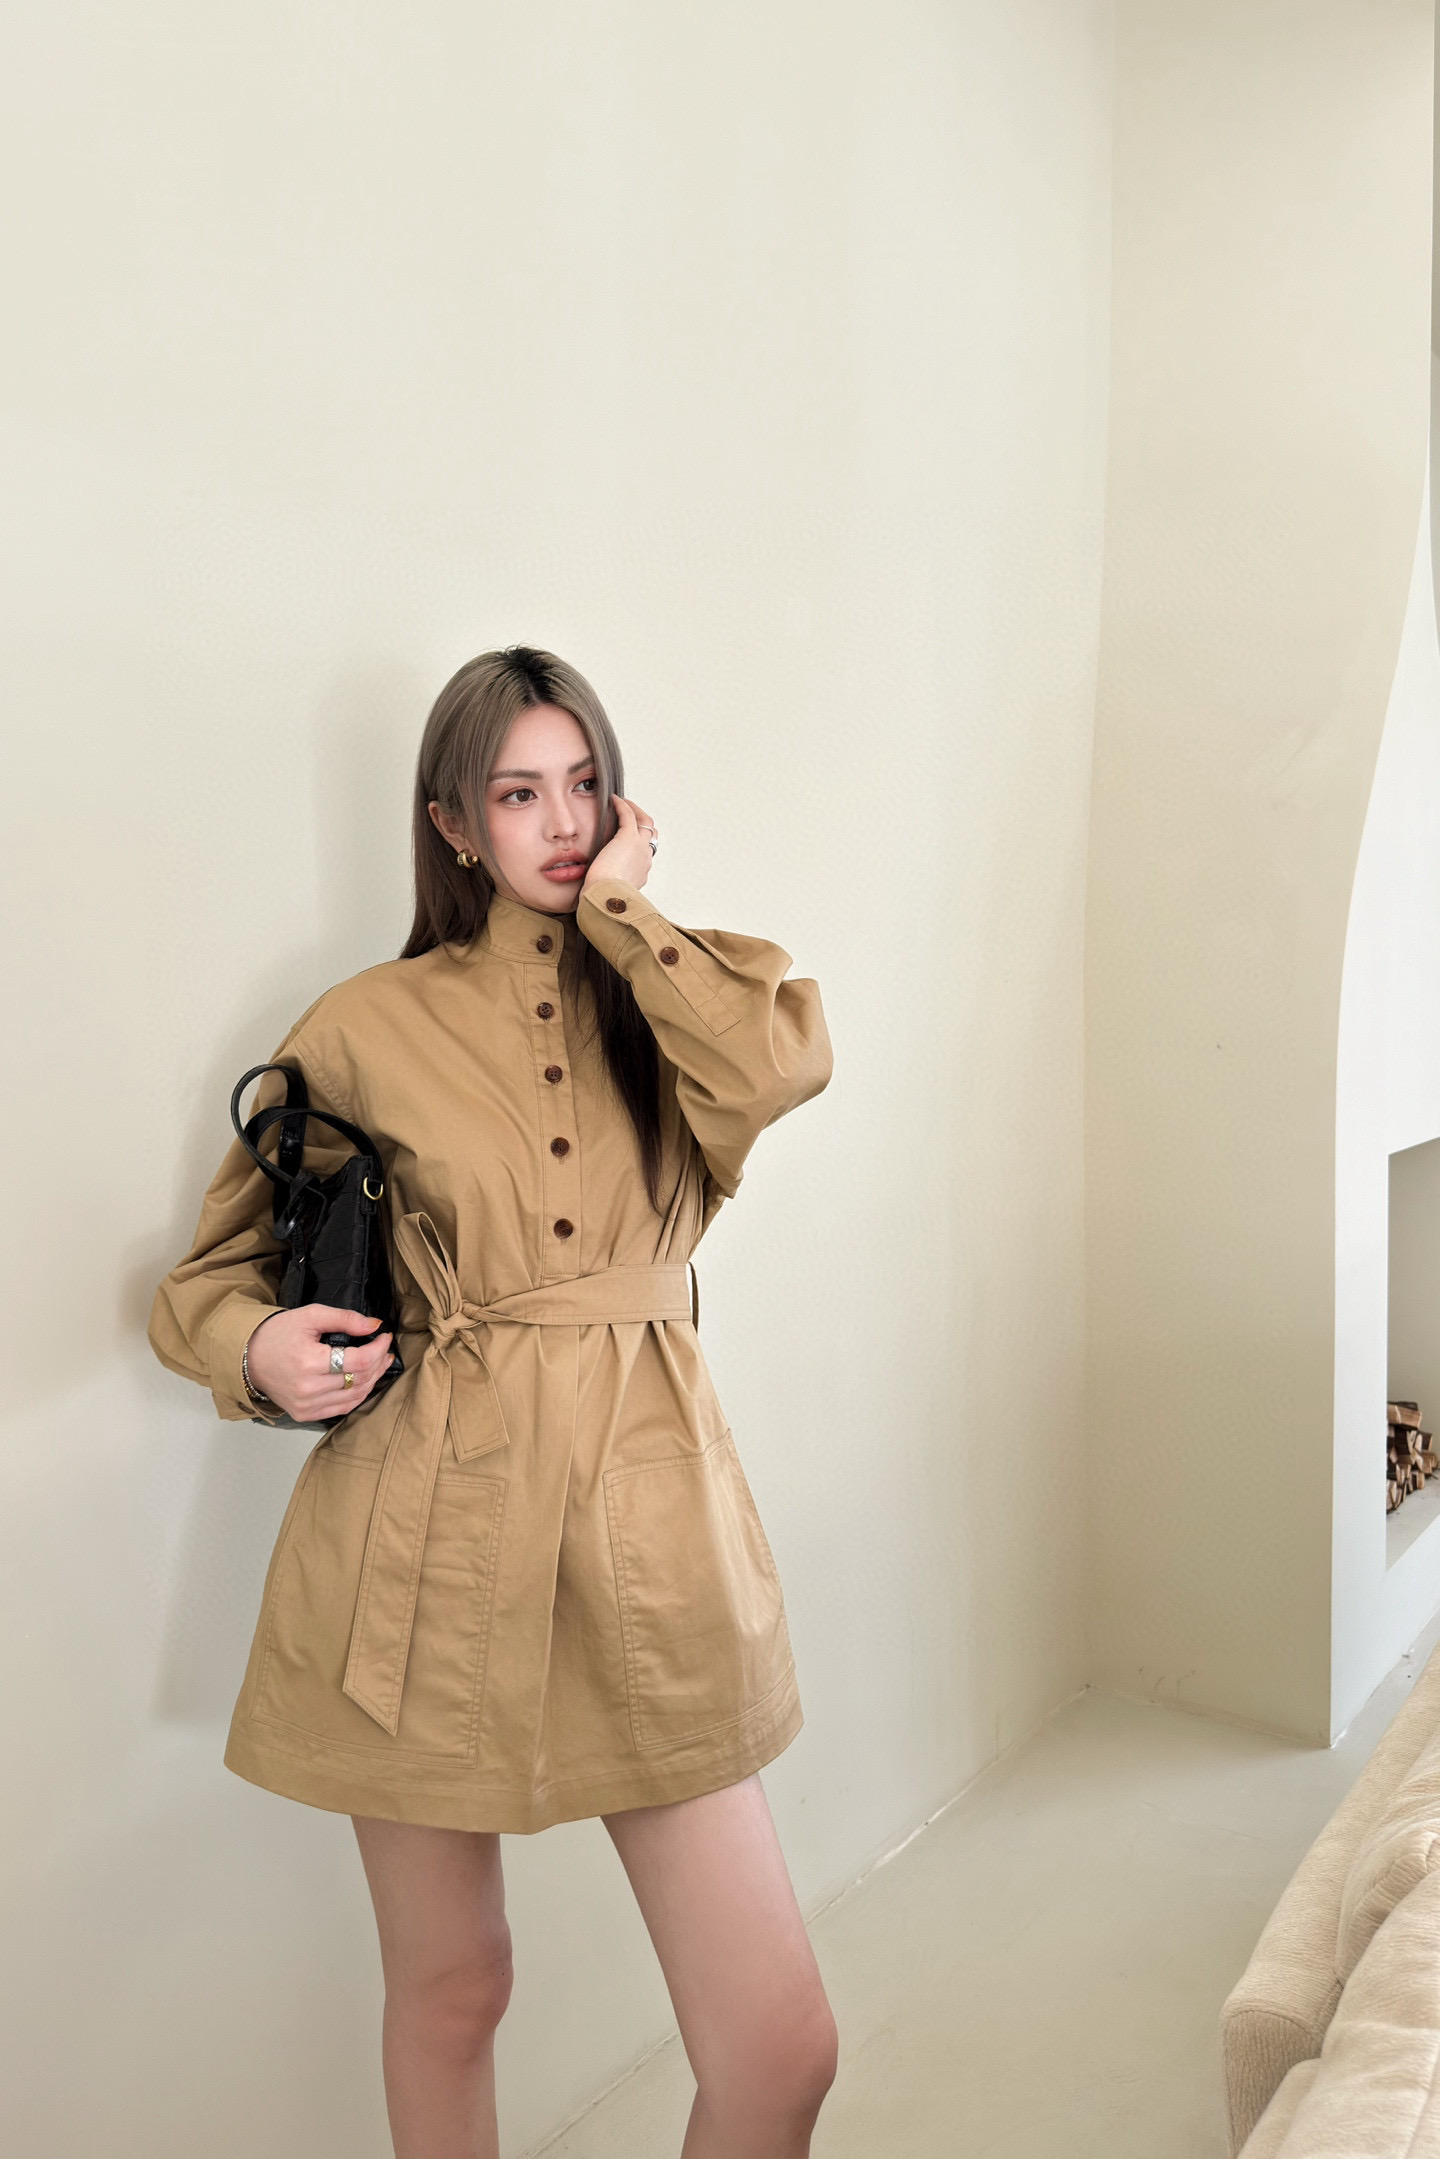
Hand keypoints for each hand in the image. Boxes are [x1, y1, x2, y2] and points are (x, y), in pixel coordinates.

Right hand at [245, 1305, 393, 1422]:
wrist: (248, 1359)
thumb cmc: (277, 1334)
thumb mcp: (310, 1316)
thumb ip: (344, 1319)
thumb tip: (374, 1325)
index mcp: (309, 1362)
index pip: (359, 1360)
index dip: (378, 1348)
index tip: (384, 1336)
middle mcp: (308, 1389)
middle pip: (360, 1379)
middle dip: (379, 1362)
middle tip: (384, 1349)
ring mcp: (306, 1405)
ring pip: (355, 1396)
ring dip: (372, 1379)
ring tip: (378, 1363)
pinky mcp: (304, 1414)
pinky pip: (342, 1408)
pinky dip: (357, 1395)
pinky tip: (363, 1380)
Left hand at [582, 795, 656, 896]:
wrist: (606, 896)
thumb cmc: (602, 897)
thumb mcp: (607, 890)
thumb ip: (605, 884)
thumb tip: (591, 886)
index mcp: (640, 873)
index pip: (644, 852)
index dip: (638, 841)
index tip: (626, 835)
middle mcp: (645, 859)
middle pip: (651, 835)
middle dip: (642, 823)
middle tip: (630, 815)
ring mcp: (640, 847)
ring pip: (645, 822)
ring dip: (635, 810)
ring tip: (623, 804)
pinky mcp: (628, 837)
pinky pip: (629, 815)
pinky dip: (623, 806)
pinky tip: (613, 800)